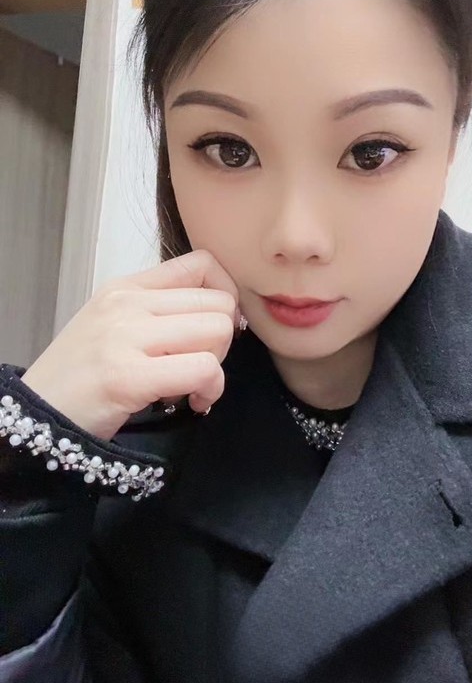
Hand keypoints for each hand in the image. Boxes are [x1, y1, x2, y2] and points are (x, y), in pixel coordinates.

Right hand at [20, 250, 241, 440]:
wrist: (35, 419)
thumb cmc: (81, 378)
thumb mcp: (113, 326)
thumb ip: (160, 313)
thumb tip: (223, 316)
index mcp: (125, 287)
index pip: (203, 264)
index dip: (225, 298)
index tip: (213, 332)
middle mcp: (126, 303)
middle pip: (220, 303)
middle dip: (222, 342)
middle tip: (197, 368)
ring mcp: (125, 336)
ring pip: (218, 331)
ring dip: (216, 366)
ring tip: (191, 387)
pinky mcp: (129, 376)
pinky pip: (204, 369)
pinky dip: (210, 390)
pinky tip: (193, 403)